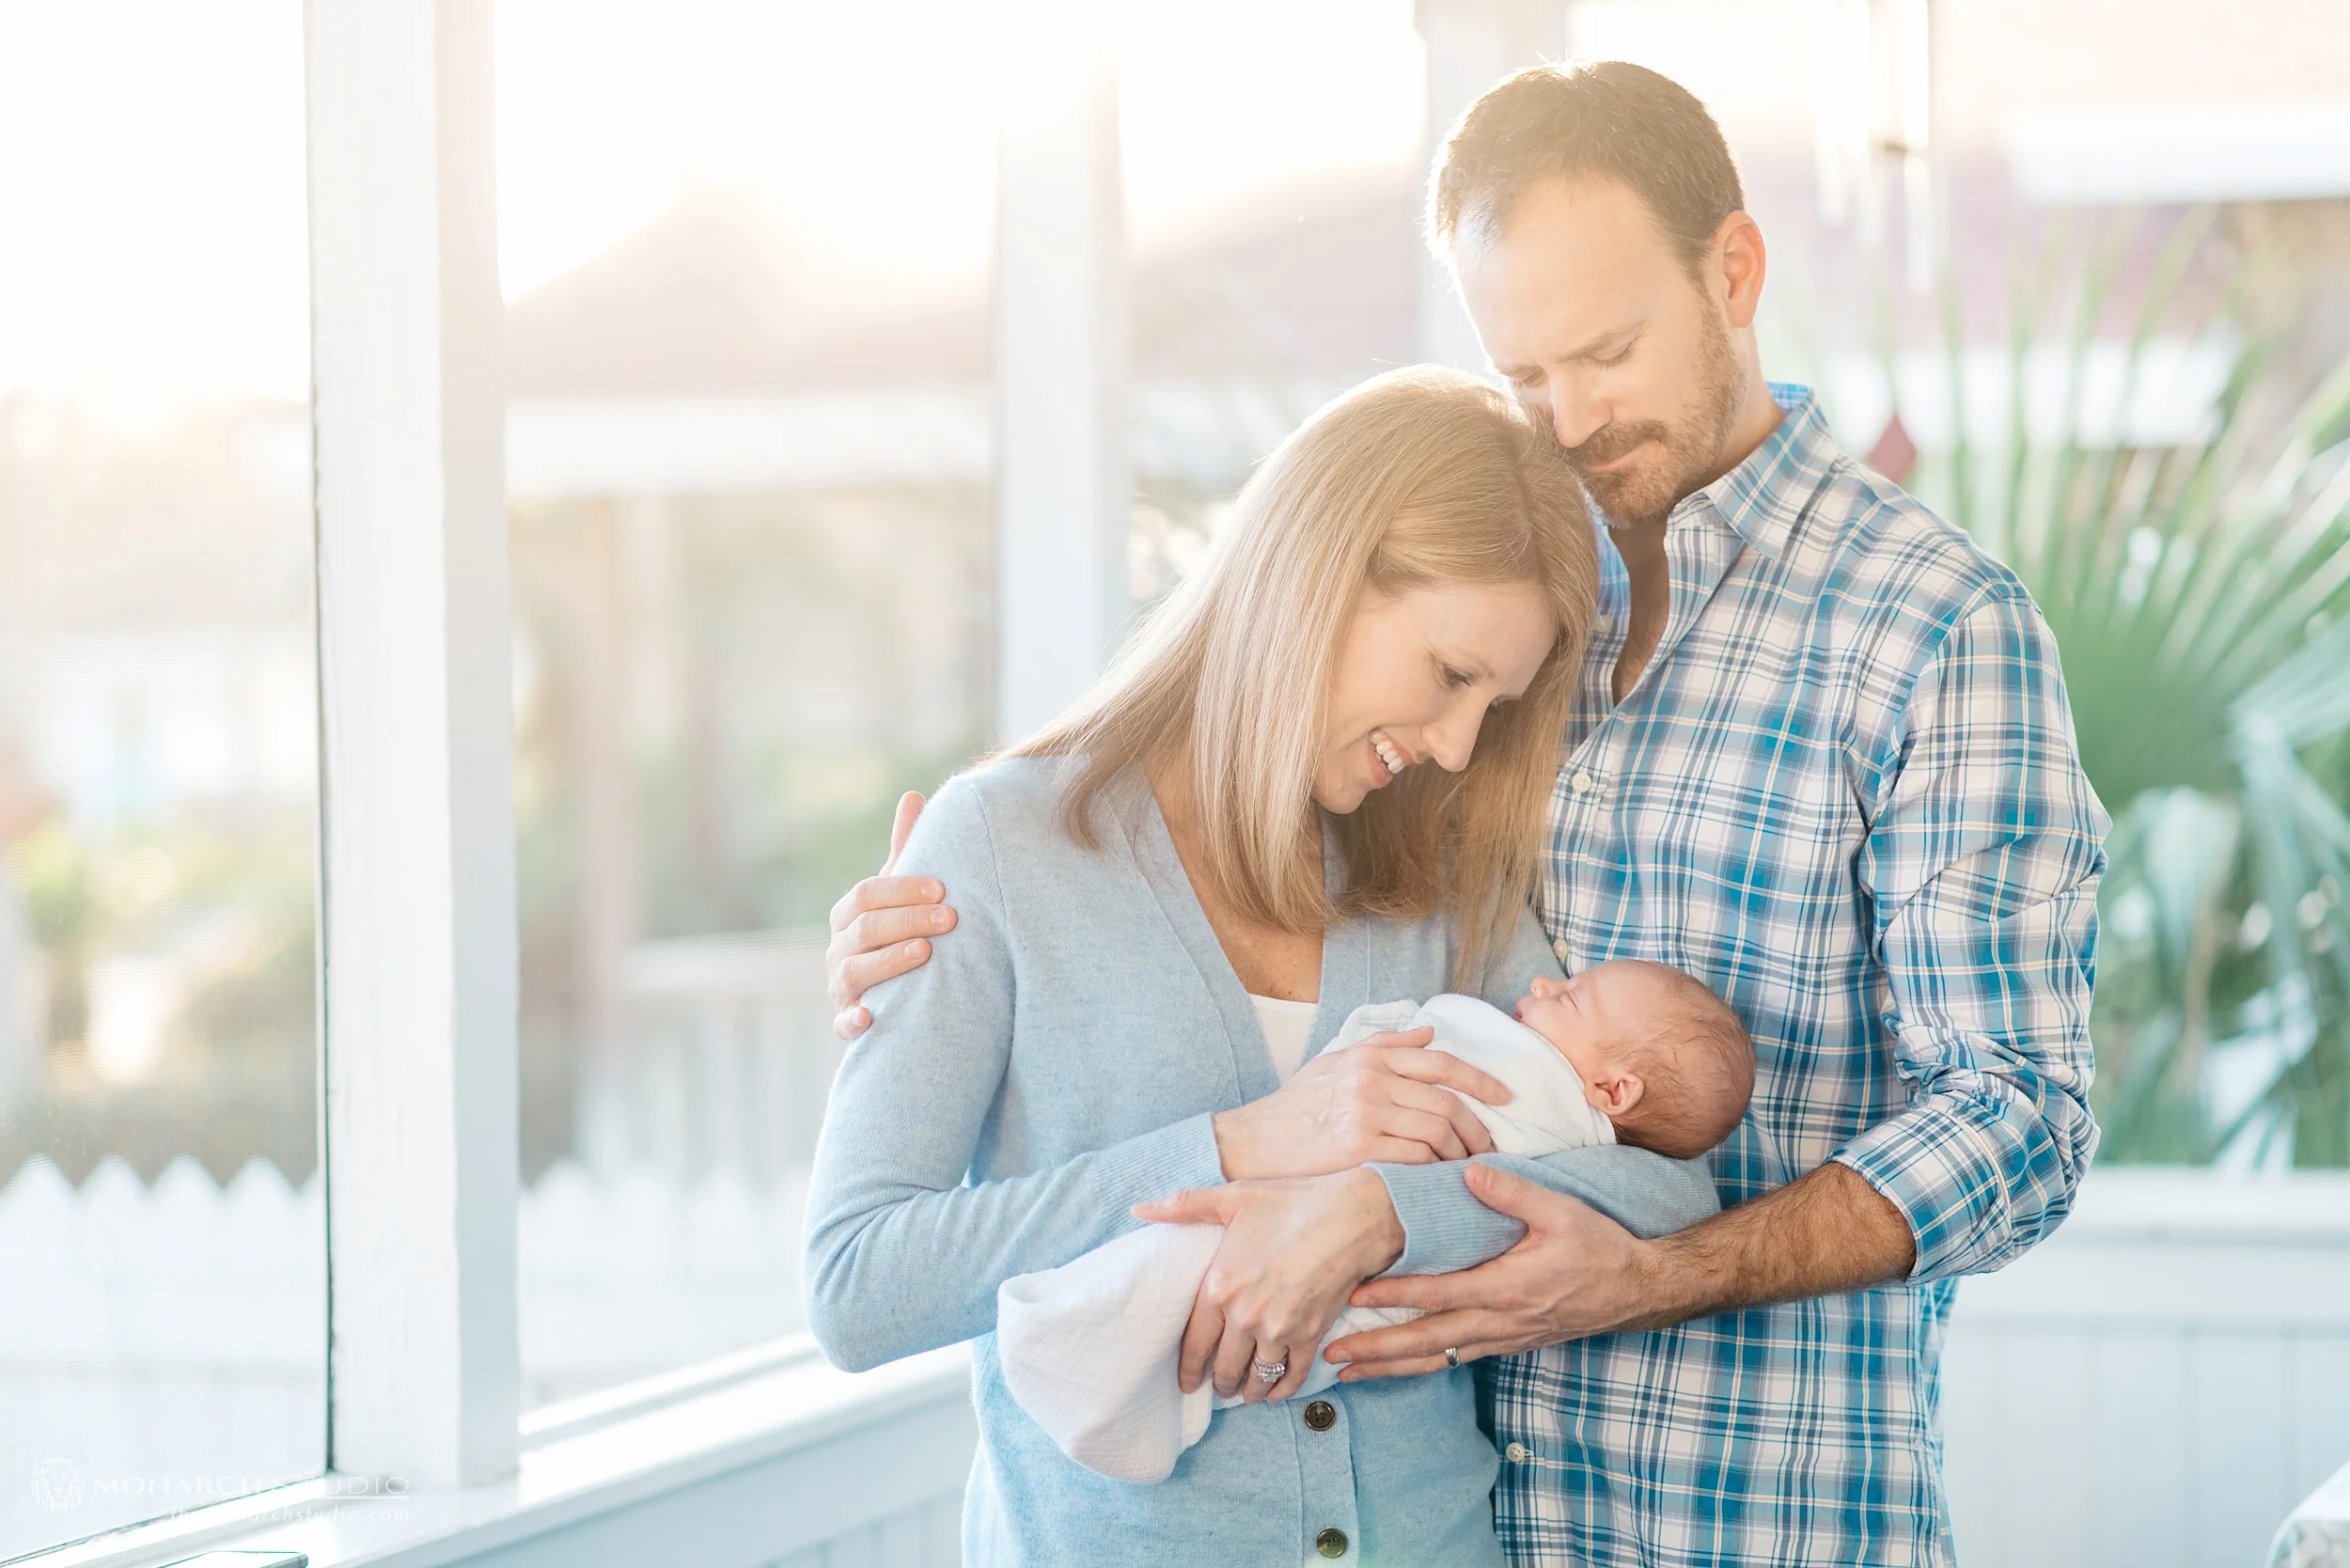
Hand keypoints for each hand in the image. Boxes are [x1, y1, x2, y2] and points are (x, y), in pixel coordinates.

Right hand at [827, 792, 957, 1039]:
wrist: (890, 993)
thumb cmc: (897, 931)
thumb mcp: (900, 892)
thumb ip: (905, 850)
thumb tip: (914, 795)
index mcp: (848, 914)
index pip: (867, 894)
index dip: (902, 889)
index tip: (941, 889)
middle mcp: (837, 948)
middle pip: (864, 930)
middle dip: (907, 921)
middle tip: (950, 919)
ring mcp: (840, 986)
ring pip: (855, 971)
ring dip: (889, 961)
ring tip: (925, 952)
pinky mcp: (846, 1021)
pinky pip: (843, 1024)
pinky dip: (853, 1022)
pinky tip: (871, 1019)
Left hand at [1134, 1169, 1405, 1405]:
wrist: (1350, 1216)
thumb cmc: (1290, 1203)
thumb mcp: (1232, 1198)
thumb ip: (1183, 1207)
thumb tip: (1139, 1209)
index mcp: (1219, 1287)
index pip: (1194, 1344)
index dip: (1188, 1370)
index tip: (1186, 1384)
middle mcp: (1244, 1316)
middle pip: (1224, 1368)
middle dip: (1219, 1383)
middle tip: (1218, 1388)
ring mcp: (1279, 1330)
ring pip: (1257, 1377)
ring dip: (1250, 1391)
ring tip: (1246, 1394)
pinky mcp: (1311, 1335)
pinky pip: (1293, 1376)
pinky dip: (1283, 1390)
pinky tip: (1277, 1393)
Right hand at [1210, 1029, 1508, 1179]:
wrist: (1253, 1142)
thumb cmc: (1296, 1106)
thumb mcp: (1336, 1062)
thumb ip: (1385, 1046)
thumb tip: (1430, 1032)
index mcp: (1370, 1057)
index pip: (1440, 1062)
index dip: (1480, 1079)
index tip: (1504, 1097)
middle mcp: (1371, 1080)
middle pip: (1446, 1101)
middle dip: (1477, 1127)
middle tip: (1490, 1146)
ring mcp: (1365, 1114)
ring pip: (1437, 1131)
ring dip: (1459, 1152)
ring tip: (1466, 1166)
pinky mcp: (1359, 1148)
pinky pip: (1415, 1157)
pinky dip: (1435, 1168)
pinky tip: (1440, 1178)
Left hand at [1325, 1162, 1657, 1378]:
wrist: (1636, 1289)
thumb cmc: (1598, 1245)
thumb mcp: (1560, 1210)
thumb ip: (1512, 1191)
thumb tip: (1467, 1168)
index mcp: (1508, 1286)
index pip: (1440, 1293)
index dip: (1396, 1294)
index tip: (1355, 1294)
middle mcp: (1500, 1320)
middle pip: (1427, 1341)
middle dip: (1378, 1349)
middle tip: (1331, 1353)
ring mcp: (1503, 1337)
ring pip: (1437, 1358)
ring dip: (1391, 1366)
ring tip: (1348, 1373)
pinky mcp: (1508, 1343)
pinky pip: (1456, 1360)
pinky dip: (1421, 1365)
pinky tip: (1395, 1367)